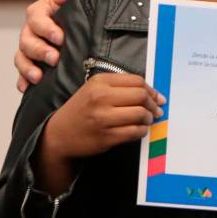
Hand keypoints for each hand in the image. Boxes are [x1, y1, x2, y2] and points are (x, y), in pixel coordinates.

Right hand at [15, 0, 73, 91]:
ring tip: (38, 77)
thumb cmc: (72, 2)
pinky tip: (26, 88)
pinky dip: (22, 80)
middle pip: (27, 41)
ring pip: (21, 57)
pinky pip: (22, 72)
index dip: (47, 29)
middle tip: (54, 58)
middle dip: (40, 51)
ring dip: (28, 68)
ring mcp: (30, 47)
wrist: (77, 15)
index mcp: (39, 12)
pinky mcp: (32, 61)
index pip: (37, 19)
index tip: (60, 38)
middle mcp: (31, 30)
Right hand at [35, 73, 164, 193]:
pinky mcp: (105, 137)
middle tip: (156, 110)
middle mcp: (101, 98)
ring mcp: (103, 118)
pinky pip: (134, 132)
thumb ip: (120, 87)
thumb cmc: (81, 110)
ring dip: (149, 118)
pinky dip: (142, 131)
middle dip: (153, 104)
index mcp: (100, 82)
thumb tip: (152, 93)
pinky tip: (140, 129)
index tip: (157, 97)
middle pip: (140, 96)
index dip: (151, 90)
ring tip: (148, 120)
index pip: (137, 81)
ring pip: (140, 114)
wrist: (60, 134)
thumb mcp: (94, 89)